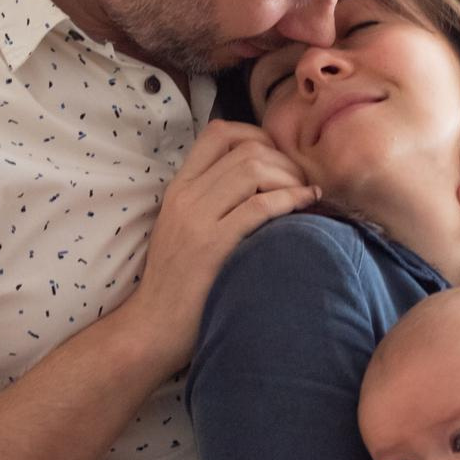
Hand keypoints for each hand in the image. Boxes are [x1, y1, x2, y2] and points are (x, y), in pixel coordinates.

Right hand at [120, 122, 316, 372]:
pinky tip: (306, 205)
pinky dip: (290, 199)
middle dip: (284, 160)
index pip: (218, 133)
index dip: (258, 135)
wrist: (153, 326)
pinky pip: (259, 207)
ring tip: (305, 195)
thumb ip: (211, 202)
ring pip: (254, 169)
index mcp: (178, 188)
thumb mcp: (184, 229)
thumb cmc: (176, 283)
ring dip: (290, 178)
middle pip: (245, 149)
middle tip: (302, 182)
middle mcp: (186, 196)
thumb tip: (258, 182)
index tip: (280, 159)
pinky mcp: (212, 246)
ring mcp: (197, 219)